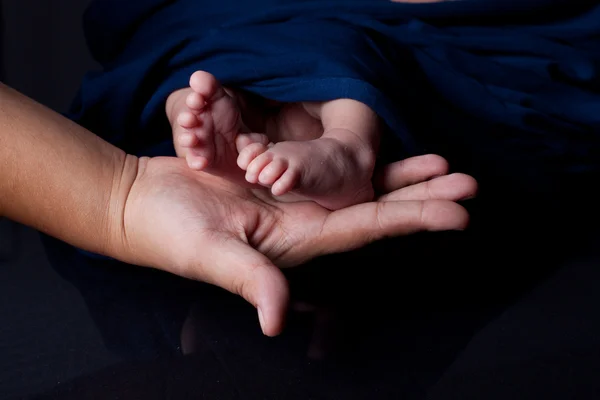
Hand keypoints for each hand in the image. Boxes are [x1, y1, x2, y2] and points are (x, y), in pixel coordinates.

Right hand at [113, 154, 475, 335]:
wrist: (144, 205)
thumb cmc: (170, 233)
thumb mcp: (209, 254)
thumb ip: (248, 281)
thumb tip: (275, 322)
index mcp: (298, 239)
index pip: (367, 227)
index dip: (414, 219)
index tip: (459, 213)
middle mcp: (305, 221)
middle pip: (375, 206)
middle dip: (422, 195)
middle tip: (468, 182)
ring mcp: (293, 197)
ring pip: (359, 183)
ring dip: (399, 172)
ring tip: (438, 160)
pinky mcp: (278, 176)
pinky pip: (329, 164)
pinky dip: (357, 154)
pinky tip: (379, 148)